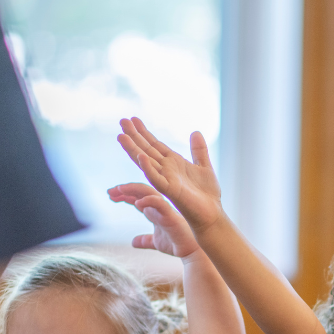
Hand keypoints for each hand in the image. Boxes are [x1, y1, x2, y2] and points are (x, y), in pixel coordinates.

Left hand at [108, 182, 199, 258]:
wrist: (192, 252)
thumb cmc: (176, 245)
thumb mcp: (155, 242)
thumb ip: (145, 240)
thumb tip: (133, 242)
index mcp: (155, 210)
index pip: (137, 197)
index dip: (123, 195)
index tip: (110, 195)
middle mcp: (159, 206)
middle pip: (140, 191)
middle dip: (124, 189)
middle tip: (110, 191)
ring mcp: (165, 209)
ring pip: (148, 191)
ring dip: (132, 189)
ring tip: (118, 190)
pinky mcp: (170, 215)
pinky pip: (158, 203)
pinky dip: (148, 201)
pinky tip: (137, 203)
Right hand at [117, 117, 223, 233]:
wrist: (212, 214)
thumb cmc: (208, 194)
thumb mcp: (204, 166)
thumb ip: (199, 150)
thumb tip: (195, 132)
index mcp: (173, 163)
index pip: (154, 145)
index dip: (144, 132)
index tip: (133, 119)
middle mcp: (166, 170)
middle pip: (146, 150)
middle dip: (134, 136)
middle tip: (121, 121)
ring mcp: (166, 180)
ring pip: (146, 162)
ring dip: (133, 149)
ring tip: (122, 136)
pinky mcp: (171, 191)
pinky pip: (157, 179)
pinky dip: (148, 168)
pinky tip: (141, 157)